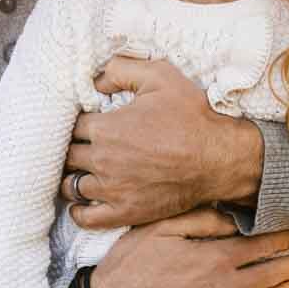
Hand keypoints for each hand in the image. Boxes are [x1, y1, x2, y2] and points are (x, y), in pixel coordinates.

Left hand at [62, 56, 262, 228]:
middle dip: (73, 148)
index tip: (89, 123)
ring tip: (83, 171)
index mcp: (106, 128)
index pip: (72, 125)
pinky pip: (87, 218)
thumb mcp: (160, 76)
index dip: (79, 122)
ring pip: (71, 185)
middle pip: (68, 155)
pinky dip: (79, 211)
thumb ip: (122, 69)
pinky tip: (83, 202)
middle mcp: (103, 160)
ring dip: (74, 176)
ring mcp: (113, 189)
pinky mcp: (125, 212)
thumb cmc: (193, 116)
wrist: (220, 157)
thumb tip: (97, 79)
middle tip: (84, 145)